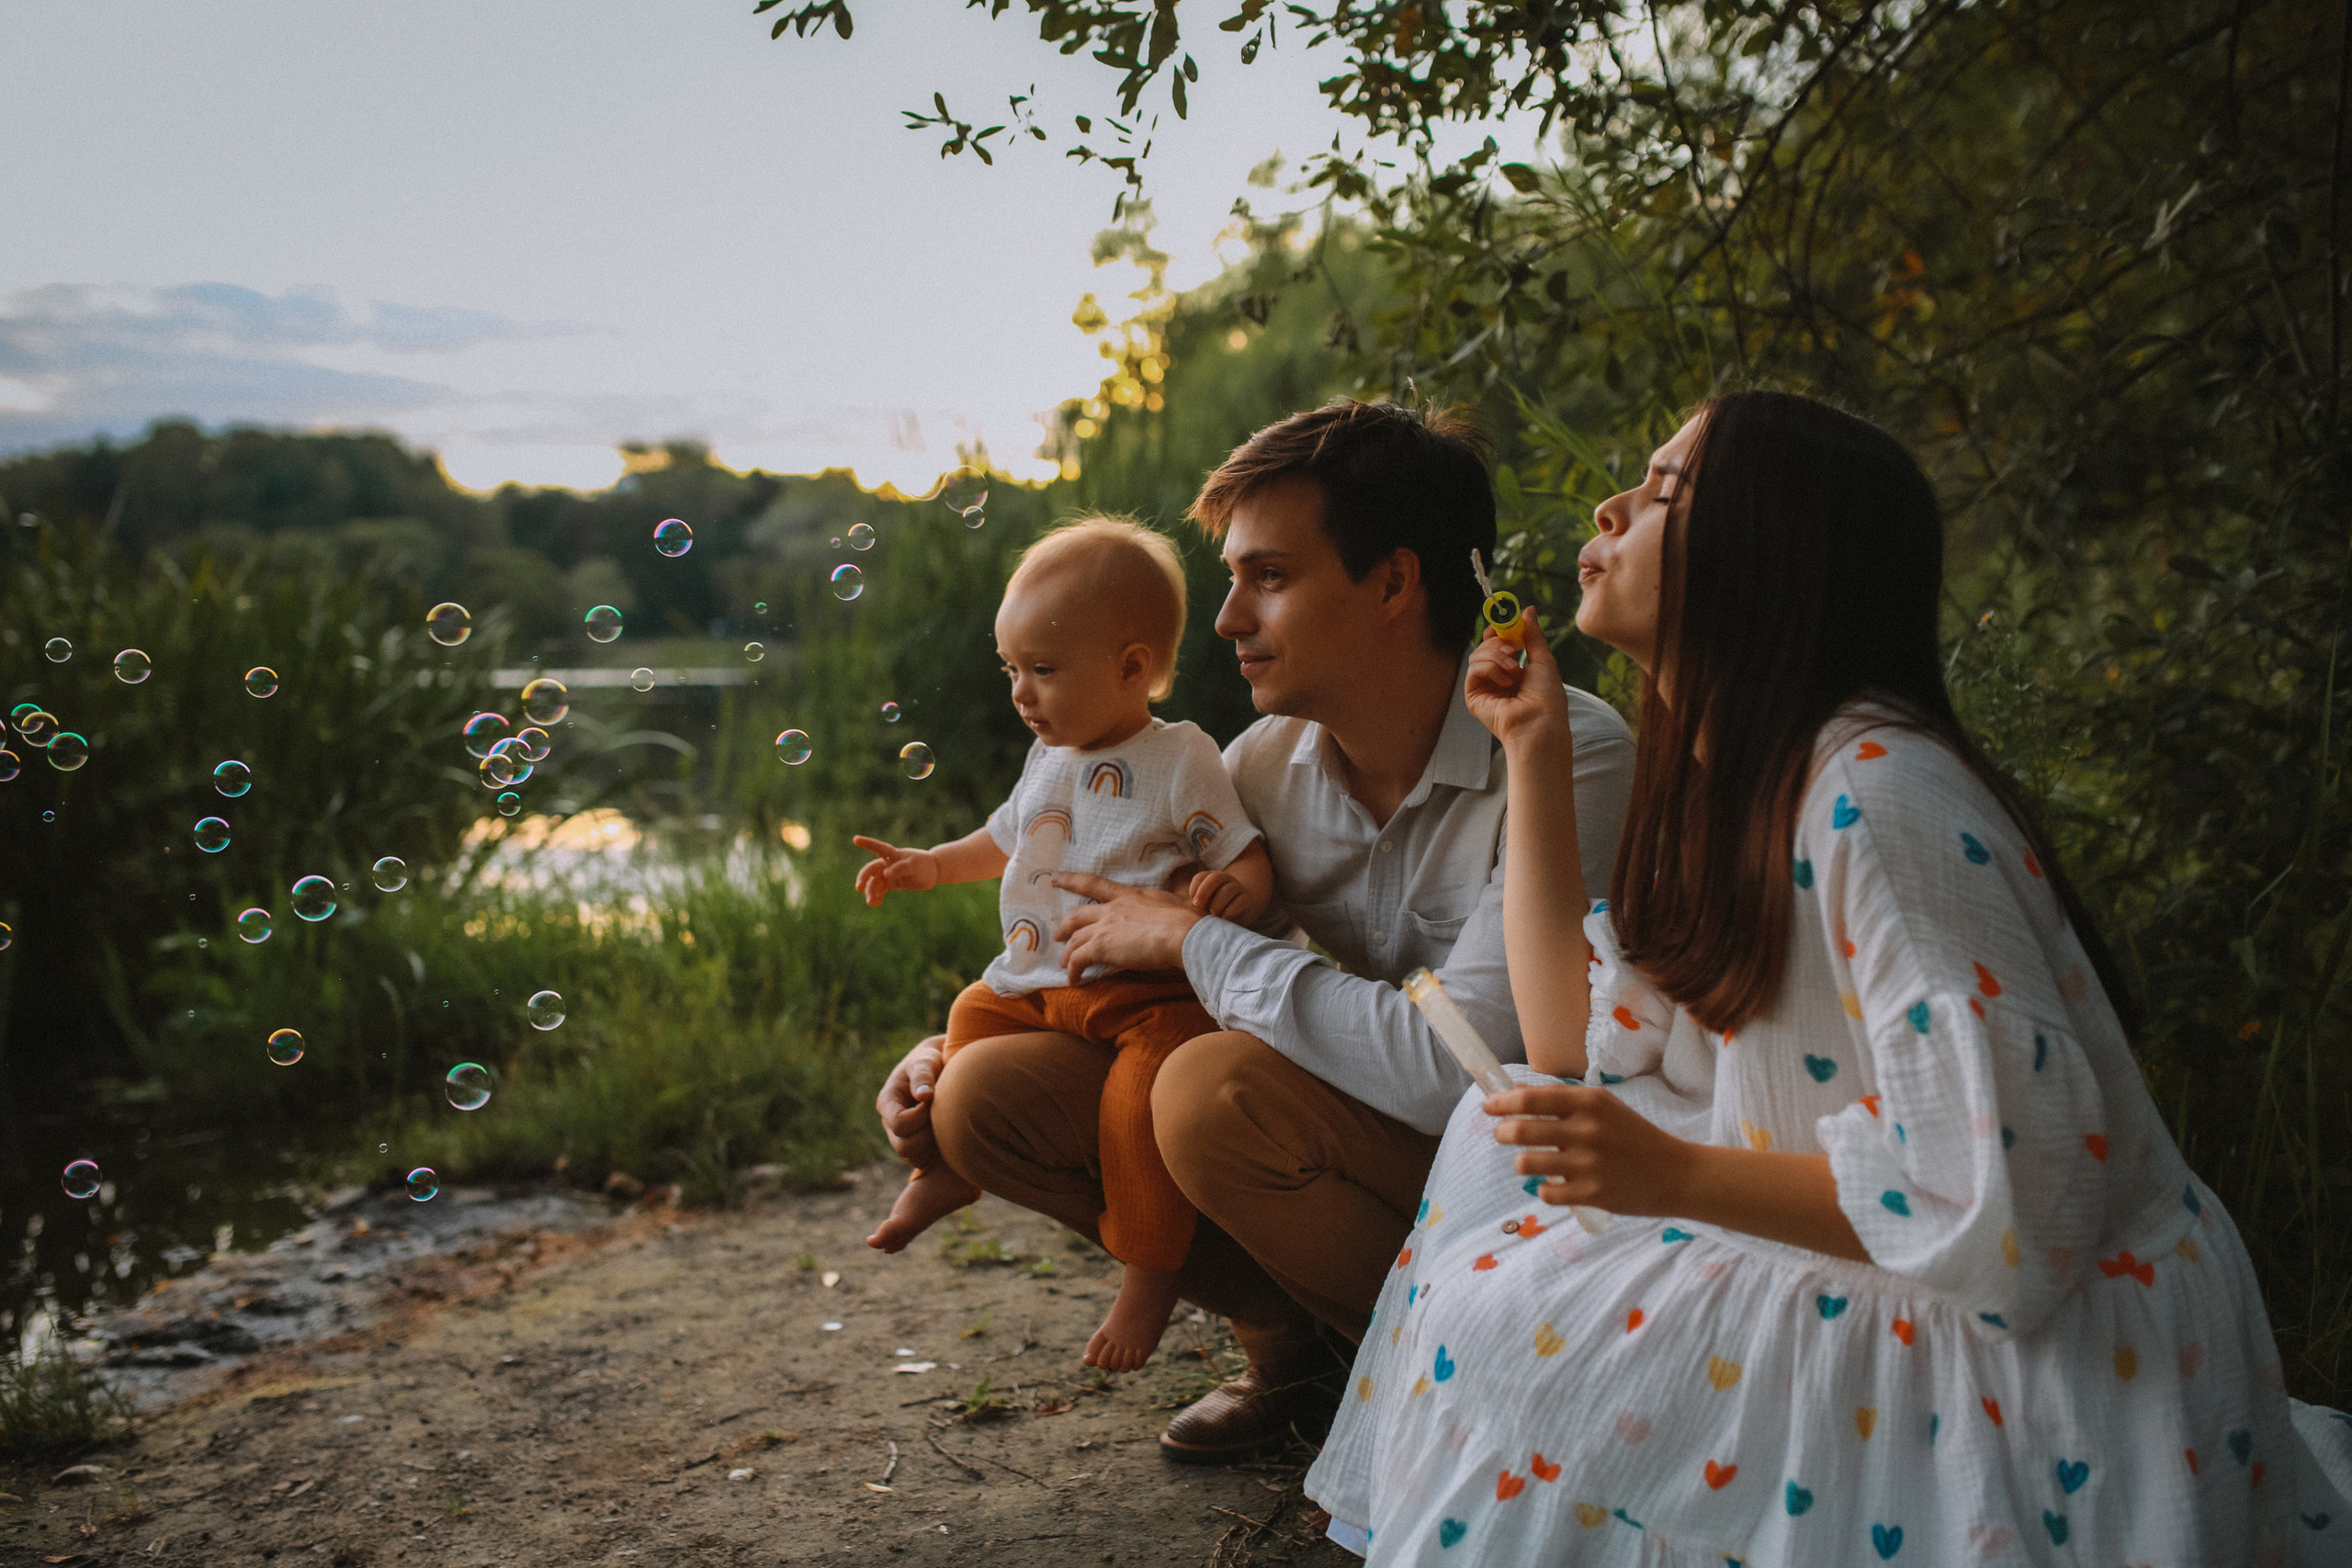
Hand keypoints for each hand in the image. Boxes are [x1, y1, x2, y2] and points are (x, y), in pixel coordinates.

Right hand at [854, 835, 938, 906]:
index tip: (855, 839)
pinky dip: (877, 896)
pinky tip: (877, 903)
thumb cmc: (923, 864)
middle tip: (859, 888)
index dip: (867, 843)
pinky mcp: (891, 883)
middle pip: (871, 869)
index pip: (878, 847)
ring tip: (872, 903)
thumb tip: (885, 874)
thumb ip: (901, 868)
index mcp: (893, 854)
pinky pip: (880, 889)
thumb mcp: (914, 865)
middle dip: (864, 878)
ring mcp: (888, 873)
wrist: (932, 871)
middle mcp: (888, 863)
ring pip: (874, 882)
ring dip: (870, 891)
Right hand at [877, 1035, 945, 1168]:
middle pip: (905, 1146)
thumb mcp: (926, 1060)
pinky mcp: (916, 1147)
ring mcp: (901, 1137)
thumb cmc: (931, 1061)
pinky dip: (935, 1151)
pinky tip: (944, 1130)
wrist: (941, 1068)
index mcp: (887, 1102)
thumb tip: (923, 1095)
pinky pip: (922, 1161)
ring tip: (942, 1120)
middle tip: (941, 1113)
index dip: (919, 1117)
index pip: (898, 1123)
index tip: (933, 1100)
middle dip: (927, 1132)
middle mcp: (890, 1123)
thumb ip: (923, 1075)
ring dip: (932, 1143)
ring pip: (913, 1156)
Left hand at [1050, 871, 1202, 981]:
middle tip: (1058, 935)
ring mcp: (1106, 926)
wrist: (1187, 935)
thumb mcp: (1179, 900)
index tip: (1055, 877)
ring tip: (1065, 965)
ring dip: (1068, 953)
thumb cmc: (1191, 921)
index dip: (1072, 880)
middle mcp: (1113, 908)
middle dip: (1065, 925)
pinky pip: (1078, 960)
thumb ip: (1171, 898)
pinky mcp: (1102, 947)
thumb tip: (1184, 894)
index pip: (1095, 884)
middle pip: (1078, 914)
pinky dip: (1073, 971)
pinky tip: (1074, 980)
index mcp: (1130, 895)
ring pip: (1075, 939)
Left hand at [1187, 867, 1263, 922]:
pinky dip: (1230, 910)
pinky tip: (1224, 917)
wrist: (1244, 908)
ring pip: (1228, 889)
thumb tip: (1190, 903)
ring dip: (1217, 903)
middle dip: (1204, 891)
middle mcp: (1227, 880)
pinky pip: (1240, 902)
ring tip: (1213, 913)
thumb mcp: (1206, 901)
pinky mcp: (1247, 900)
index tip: (1193, 902)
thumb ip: (1197, 899)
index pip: (1201, 877)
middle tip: (1198, 905)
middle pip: (1215, 878)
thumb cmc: (1218, 906)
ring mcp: (1238, 889)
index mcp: (1213, 878)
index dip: (1194, 888)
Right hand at [1464, 612, 1574, 749]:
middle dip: (1497, 641)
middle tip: (1512, 647)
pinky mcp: (1474, 697)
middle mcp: (1497, 679)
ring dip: (1496, 655)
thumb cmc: (1547, 698)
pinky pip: (1473, 670)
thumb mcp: (1543, 659)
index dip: (1498, 631)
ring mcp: (1484, 688)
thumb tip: (1527, 610)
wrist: (1541, 723)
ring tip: (1513, 668)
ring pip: (1477, 655)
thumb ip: (1532, 634)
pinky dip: (1490, 669)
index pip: (1497, 644)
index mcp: (1513, 671)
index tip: (1505, 624)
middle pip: (1484, 646)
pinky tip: (1505, 680)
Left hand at [1482, 1083, 1698, 1216]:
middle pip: (1519, 1130)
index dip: (1501, 1102)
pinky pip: (1545, 1193)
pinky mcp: (1591, 1194)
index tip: (1487, 1107)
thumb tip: (1515, 1093)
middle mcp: (1586, 1130)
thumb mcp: (1605, 1108)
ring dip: (1522, 1163)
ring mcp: (1588, 1164)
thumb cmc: (1635, 1137)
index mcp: (1589, 1102)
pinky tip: (1554, 1185)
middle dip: (1503, 1133)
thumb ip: (1563, 1100)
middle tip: (1504, 1135)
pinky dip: (1544, 1190)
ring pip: (1526, 1163)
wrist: (1678, 1174)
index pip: (1531, 1098)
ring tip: (1531, 1162)